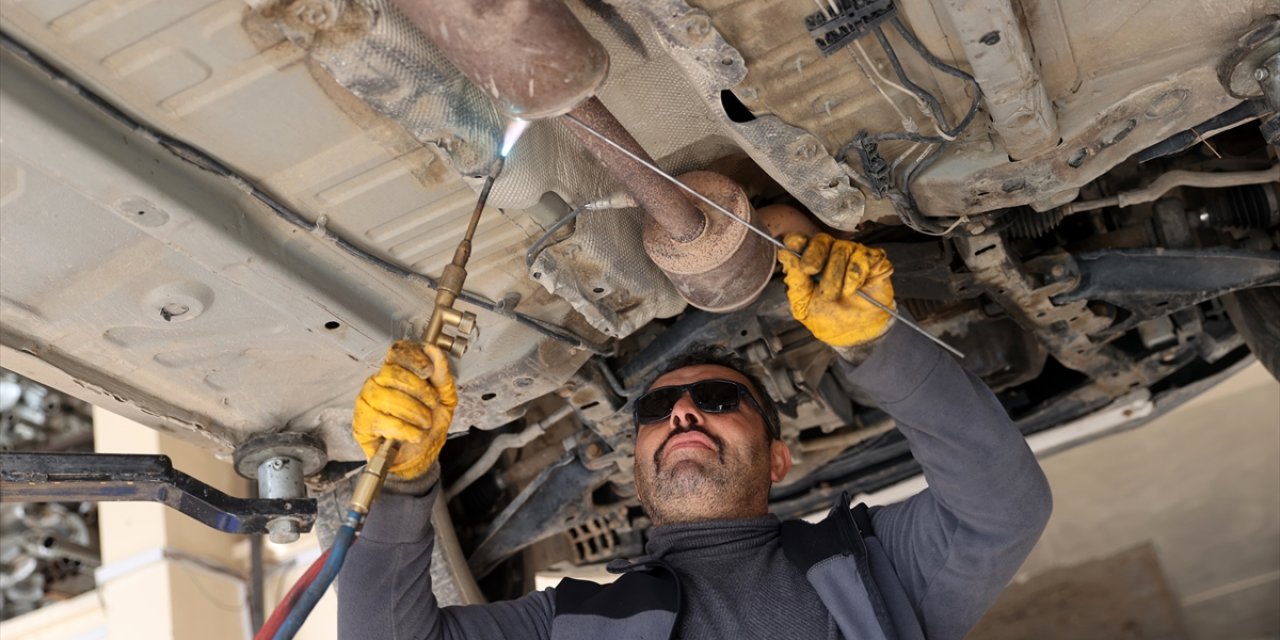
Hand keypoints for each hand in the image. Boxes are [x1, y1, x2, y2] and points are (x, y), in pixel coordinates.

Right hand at [352, 340, 456, 479]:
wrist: (421, 457)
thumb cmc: (428, 426)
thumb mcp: (445, 399)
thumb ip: (442, 375)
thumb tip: (434, 351)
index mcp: (398, 371)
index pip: (398, 352)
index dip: (413, 358)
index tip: (427, 371)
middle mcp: (379, 382)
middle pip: (392, 372)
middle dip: (419, 390)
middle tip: (431, 404)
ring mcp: (367, 401)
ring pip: (385, 396)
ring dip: (413, 412)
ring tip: (423, 423)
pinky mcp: (361, 422)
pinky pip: (381, 420)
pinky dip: (404, 429)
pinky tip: (413, 434)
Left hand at [777, 233, 895, 347]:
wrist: (858, 335)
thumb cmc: (830, 319)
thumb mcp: (804, 306)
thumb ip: (795, 282)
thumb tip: (785, 255)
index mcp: (811, 263)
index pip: (802, 242)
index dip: (796, 241)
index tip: (793, 246)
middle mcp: (831, 255)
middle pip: (820, 239)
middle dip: (813, 255)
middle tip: (811, 271)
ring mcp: (854, 256)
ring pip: (841, 249)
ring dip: (835, 274)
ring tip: (837, 294)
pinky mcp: (874, 261)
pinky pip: (862, 257)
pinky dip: (855, 274)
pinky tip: (853, 289)